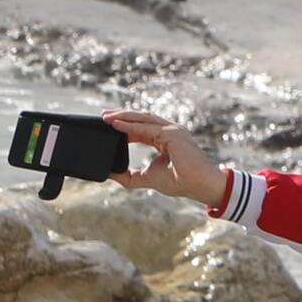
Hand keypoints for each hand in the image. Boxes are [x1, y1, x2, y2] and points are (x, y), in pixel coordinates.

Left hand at [107, 111, 225, 211]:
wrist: (199, 185)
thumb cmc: (180, 181)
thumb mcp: (147, 177)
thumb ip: (129, 175)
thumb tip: (110, 174)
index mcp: (166, 139)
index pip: (142, 128)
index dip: (125, 126)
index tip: (109, 125)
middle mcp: (169, 131)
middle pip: (141, 119)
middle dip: (121, 116)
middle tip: (103, 116)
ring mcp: (172, 129)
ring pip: (143, 118)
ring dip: (124, 116)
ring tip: (106, 117)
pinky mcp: (171, 133)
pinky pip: (146, 127)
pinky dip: (130, 125)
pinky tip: (116, 125)